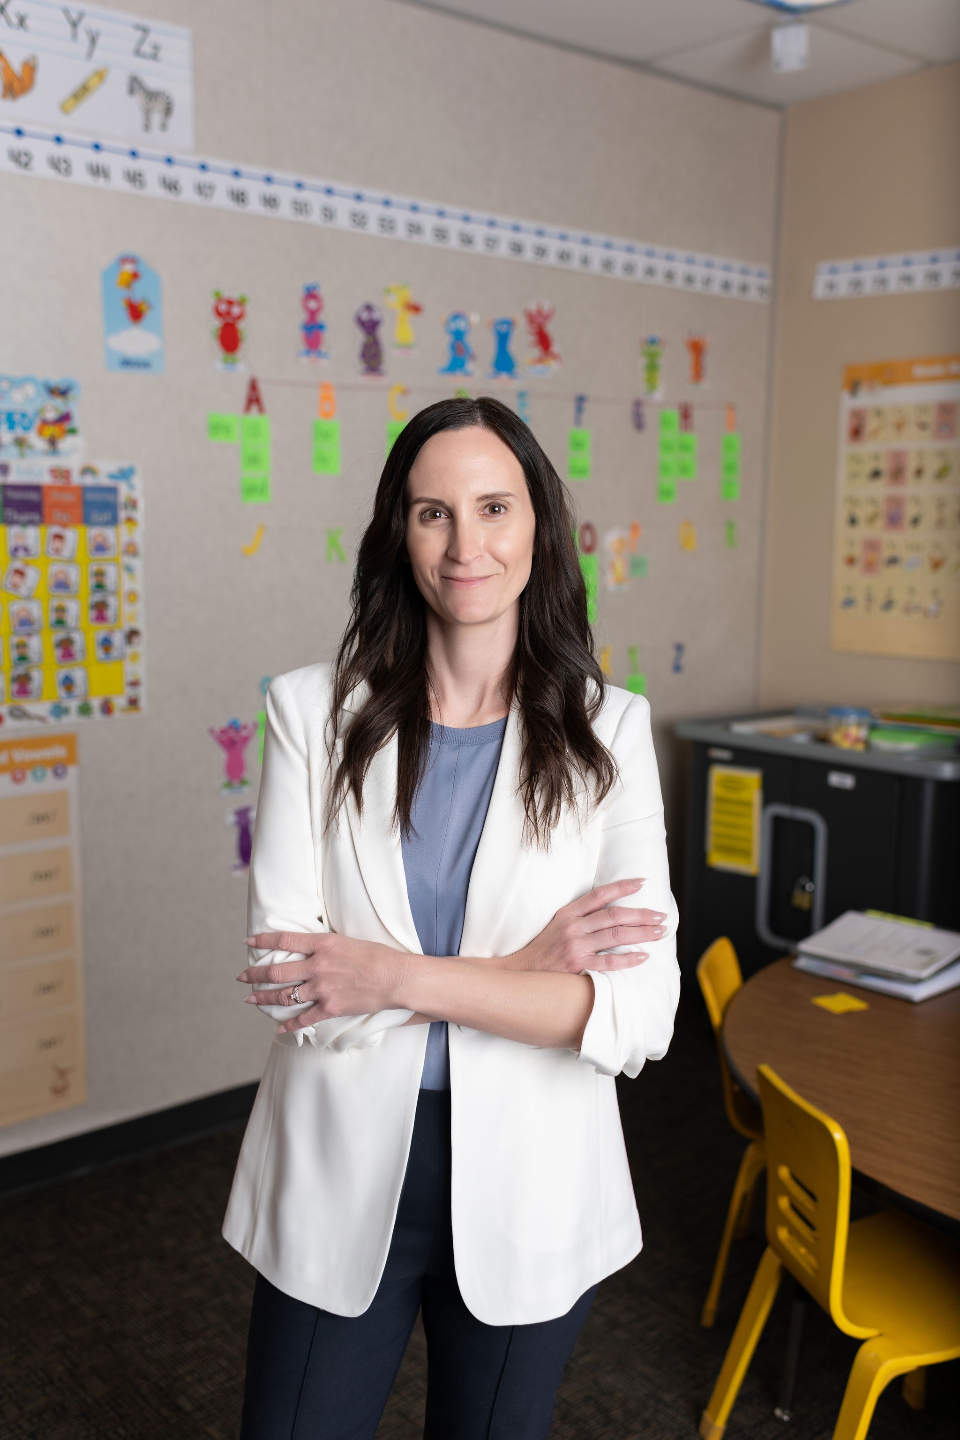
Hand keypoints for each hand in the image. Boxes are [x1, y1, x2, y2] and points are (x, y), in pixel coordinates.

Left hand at [238, 932, 409, 1033]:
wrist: (395, 978)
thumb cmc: (377, 955)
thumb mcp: (346, 940)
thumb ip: (324, 945)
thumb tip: (306, 947)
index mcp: (322, 944)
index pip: (284, 940)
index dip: (262, 941)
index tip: (248, 942)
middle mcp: (318, 965)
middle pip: (277, 971)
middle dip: (254, 974)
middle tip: (241, 977)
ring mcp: (323, 988)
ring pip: (284, 995)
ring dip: (264, 998)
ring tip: (251, 999)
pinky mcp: (330, 1008)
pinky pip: (303, 1019)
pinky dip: (288, 1025)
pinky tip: (277, 1028)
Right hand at [506, 879, 664, 974]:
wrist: (520, 972)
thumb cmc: (542, 949)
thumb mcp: (557, 924)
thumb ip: (580, 917)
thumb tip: (610, 911)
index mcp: (568, 913)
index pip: (600, 894)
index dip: (622, 887)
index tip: (642, 883)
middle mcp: (573, 927)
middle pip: (614, 915)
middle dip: (641, 914)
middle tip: (661, 915)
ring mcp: (576, 946)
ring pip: (616, 936)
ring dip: (641, 933)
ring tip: (659, 932)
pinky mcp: (577, 966)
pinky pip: (609, 962)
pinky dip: (628, 959)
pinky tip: (643, 956)